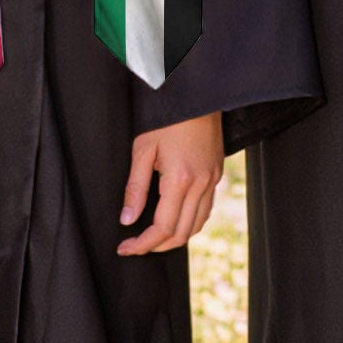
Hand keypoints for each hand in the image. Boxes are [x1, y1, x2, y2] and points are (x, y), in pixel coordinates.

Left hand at [117, 110, 223, 255]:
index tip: (125, 248)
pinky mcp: (217, 173)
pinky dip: (190, 222)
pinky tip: (175, 218)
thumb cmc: (168, 117)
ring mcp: (212, 179)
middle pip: (181, 233)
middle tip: (135, 245)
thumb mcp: (143, 149)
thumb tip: (127, 219)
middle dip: (157, 246)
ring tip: (153, 237)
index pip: (162, 228)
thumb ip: (135, 188)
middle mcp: (201, 183)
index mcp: (180, 179)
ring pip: (197, 224)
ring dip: (175, 237)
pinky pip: (206, 209)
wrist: (197, 94)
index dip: (142, 244)